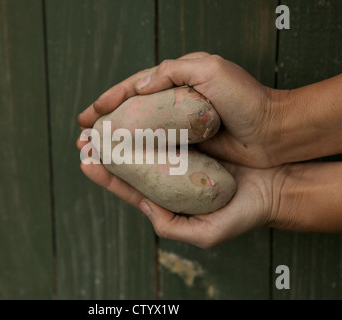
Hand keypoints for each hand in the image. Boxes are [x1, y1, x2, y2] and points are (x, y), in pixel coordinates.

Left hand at [77, 137, 280, 247]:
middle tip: (84, 139)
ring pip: (146, 144)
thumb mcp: (205, 233)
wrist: (276, 186)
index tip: (86, 163)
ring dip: (123, 134)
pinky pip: (168, 129)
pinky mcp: (195, 138)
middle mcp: (171, 177)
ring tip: (100, 123)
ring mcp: (183, 156)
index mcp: (169, 200)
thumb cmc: (244, 214)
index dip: (107, 177)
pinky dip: (151, 122)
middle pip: (132, 164)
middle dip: (107, 152)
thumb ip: (171, 227)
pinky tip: (136, 112)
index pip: (130, 189)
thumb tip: (144, 206)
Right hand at [78, 52, 281, 167]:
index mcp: (176, 83)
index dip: (108, 101)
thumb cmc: (247, 99)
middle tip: (81, 137)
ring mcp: (179, 129)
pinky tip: (120, 164)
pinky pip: (154, 152)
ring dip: (113, 143)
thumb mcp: (211, 70)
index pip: (133, 90)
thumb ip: (173, 70)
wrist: (274, 132)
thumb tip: (138, 86)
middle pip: (130, 114)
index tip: (86, 115)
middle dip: (103, 124)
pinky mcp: (186, 149)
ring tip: (92, 152)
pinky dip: (135, 157)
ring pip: (138, 135)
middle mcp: (174, 106)